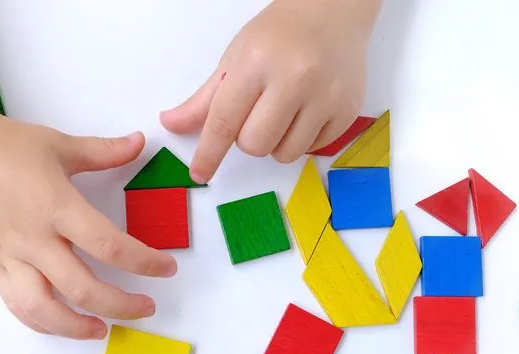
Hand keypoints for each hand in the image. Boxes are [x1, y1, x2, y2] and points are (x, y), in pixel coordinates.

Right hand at [0, 112, 176, 339]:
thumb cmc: (5, 144)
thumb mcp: (60, 144)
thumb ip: (104, 151)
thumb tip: (139, 142)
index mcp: (57, 206)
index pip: (108, 245)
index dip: (143, 262)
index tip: (165, 269)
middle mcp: (34, 238)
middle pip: (82, 288)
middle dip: (120, 305)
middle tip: (146, 308)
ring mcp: (11, 255)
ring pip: (43, 309)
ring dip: (76, 328)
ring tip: (102, 330)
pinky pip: (17, 304)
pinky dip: (41, 321)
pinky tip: (62, 325)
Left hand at [160, 0, 380, 181]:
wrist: (333, 12)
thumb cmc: (279, 35)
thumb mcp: (236, 58)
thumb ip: (205, 99)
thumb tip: (172, 125)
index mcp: (256, 62)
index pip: (224, 121)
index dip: (208, 153)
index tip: (199, 173)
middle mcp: (295, 79)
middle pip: (255, 145)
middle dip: (248, 139)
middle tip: (257, 113)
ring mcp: (325, 96)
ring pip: (284, 154)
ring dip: (276, 142)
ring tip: (283, 112)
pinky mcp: (347, 110)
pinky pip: (312, 150)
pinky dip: (302, 139)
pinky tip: (306, 111)